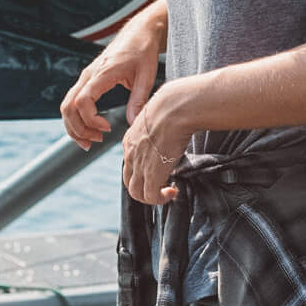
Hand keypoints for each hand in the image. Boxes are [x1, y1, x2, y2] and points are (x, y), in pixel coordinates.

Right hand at [60, 4, 166, 148]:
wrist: (138, 33)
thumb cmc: (143, 51)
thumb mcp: (147, 76)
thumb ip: (139, 100)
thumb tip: (132, 124)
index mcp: (102, 73)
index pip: (83, 101)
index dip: (91, 120)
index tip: (108, 128)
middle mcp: (88, 75)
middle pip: (67, 107)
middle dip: (77, 129)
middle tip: (96, 141)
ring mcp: (85, 77)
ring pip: (66, 105)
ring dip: (74, 126)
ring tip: (91, 140)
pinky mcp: (87, 80)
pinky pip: (72, 101)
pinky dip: (76, 118)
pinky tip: (90, 129)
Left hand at [120, 79, 197, 206]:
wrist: (175, 108)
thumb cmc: (173, 106)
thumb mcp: (158, 117)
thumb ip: (158, 128)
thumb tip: (170, 132)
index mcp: (130, 140)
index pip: (131, 163)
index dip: (144, 171)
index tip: (161, 170)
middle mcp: (130, 154)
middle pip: (130, 181)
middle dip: (145, 188)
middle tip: (163, 186)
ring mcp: (139, 165)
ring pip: (136, 193)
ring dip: (152, 197)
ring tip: (167, 192)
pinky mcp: (151, 174)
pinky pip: (150, 197)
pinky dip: (160, 199)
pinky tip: (172, 192)